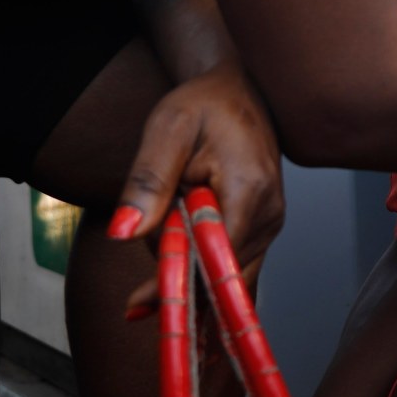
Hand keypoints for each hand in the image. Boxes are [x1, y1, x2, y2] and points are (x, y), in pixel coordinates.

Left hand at [110, 65, 284, 287]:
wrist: (239, 90)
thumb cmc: (205, 105)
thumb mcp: (167, 131)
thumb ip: (148, 182)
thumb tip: (125, 234)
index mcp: (250, 189)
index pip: (214, 255)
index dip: (177, 281)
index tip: (138, 306)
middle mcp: (270, 213)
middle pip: (220, 271)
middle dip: (178, 276)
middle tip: (137, 285)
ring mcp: (271, 223)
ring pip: (225, 272)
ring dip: (188, 267)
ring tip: (164, 229)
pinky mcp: (264, 228)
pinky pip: (233, 263)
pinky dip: (202, 269)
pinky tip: (175, 265)